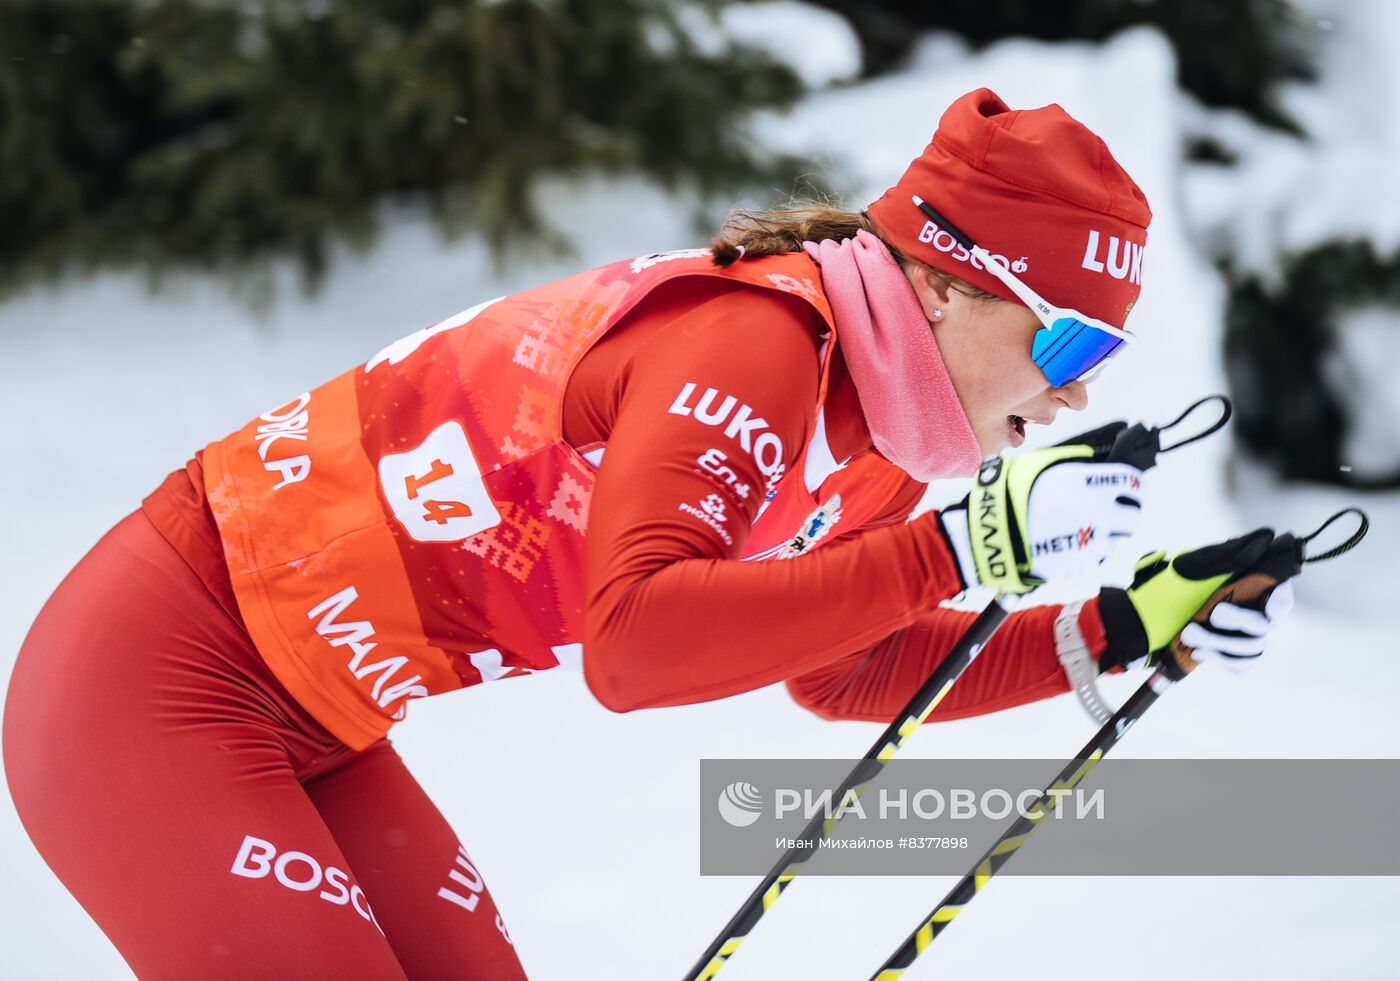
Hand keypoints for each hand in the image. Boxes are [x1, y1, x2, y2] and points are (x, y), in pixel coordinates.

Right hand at [938, 421, 1147, 593]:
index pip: (1132, 482)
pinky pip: (1098, 556)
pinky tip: (1077, 540)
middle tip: (1115, 506)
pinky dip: (1094, 549)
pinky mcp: (1080, 563)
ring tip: (1093, 524)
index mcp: (1087, 484)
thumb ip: (1070, 460)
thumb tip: (1094, 459)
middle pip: (1132, 514)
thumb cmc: (1010, 495)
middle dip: (1126, 509)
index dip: (1133, 483)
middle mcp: (1097, 513)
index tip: (1129, 484)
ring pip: (1118, 537)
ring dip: (1111, 530)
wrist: (992, 535)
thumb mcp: (1039, 464)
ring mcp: (1091, 541)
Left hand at [1098, 529, 1303, 677]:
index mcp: (1242, 584)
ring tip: (1189, 635)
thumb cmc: (1161, 591)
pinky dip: (1223, 660)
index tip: (1268, 608)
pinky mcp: (1223, 653)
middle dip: (1239, 622)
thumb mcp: (1191, 567)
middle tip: (1212, 614)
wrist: (1134, 623)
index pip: (1279, 592)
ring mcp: (1235, 633)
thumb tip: (1267, 536)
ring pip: (1253, 646)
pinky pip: (1241, 663)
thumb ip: (1228, 555)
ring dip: (1223, 644)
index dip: (1280, 601)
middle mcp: (1244, 608)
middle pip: (1264, 623)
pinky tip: (1199, 654)